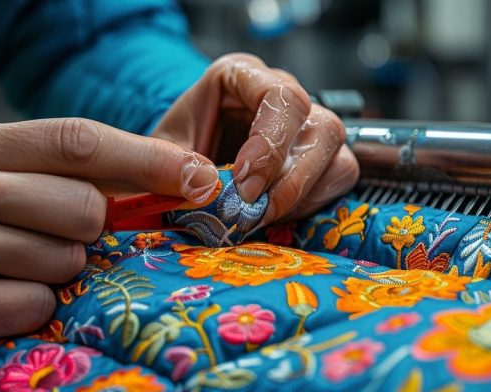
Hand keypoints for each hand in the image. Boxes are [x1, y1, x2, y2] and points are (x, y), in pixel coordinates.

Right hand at [0, 118, 217, 373]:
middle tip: (33, 240)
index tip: (196, 173)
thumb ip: (34, 173)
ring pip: (66, 261)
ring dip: (47, 274)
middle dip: (81, 231)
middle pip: (85, 207)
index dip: (147, 158)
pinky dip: (23, 311)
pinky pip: (37, 307)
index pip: (77, 140)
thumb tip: (133, 184)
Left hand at [152, 53, 359, 224]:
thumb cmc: (167, 154)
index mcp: (242, 76)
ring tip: (260, 216)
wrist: (175, 168)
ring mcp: (305, 128)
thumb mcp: (153, 155)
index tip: (244, 184)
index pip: (281, 97)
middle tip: (254, 211)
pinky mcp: (317, 159)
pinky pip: (337, 181)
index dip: (269, 144)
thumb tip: (204, 182)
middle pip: (323, 127)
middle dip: (291, 180)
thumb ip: (167, 165)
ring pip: (338, 158)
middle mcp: (282, 96)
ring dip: (302, 197)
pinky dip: (309, 205)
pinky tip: (273, 214)